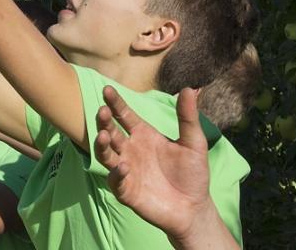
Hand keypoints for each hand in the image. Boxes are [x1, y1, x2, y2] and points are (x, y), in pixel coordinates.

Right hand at [94, 86, 212, 238]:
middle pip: (111, 132)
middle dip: (104, 122)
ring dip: (102, 145)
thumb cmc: (193, 174)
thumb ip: (188, 118)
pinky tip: (122, 167)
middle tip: (102, 111)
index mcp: (144, 136)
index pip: (125, 116)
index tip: (107, 89)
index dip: (116, 103)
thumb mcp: (194, 143)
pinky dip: (116, 174)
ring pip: (106, 154)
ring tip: (103, 136)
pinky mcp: (127, 191)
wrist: (194, 207)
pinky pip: (116, 181)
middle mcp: (131, 150)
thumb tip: (190, 89)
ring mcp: (126, 170)